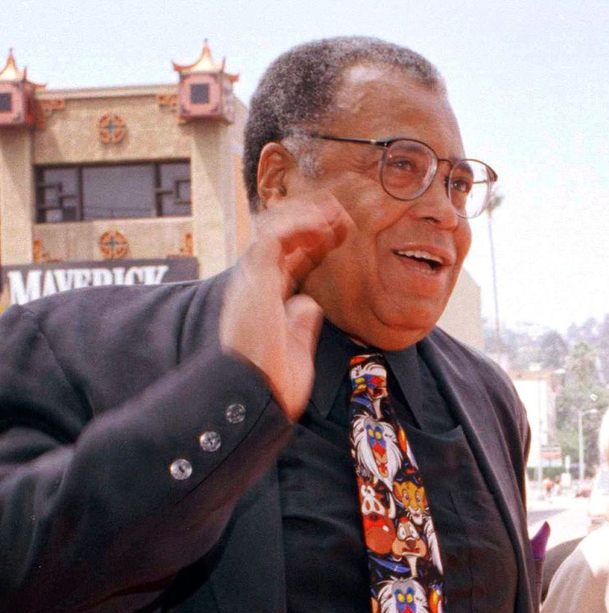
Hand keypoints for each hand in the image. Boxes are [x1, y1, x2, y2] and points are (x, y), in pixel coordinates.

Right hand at [220, 193, 352, 420]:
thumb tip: (309, 304)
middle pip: (281, 241)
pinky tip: (322, 221)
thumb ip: (300, 325)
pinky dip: (297, 224)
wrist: (258, 393)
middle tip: (341, 217)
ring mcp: (253, 279)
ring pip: (274, 231)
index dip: (313, 245)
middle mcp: (256, 285)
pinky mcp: (255, 277)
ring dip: (305, 216)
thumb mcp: (296, 350)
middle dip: (310, 224)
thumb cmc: (273, 381)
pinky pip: (274, 236)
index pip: (288, 261)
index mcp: (266, 300)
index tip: (339, 236)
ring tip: (335, 210)